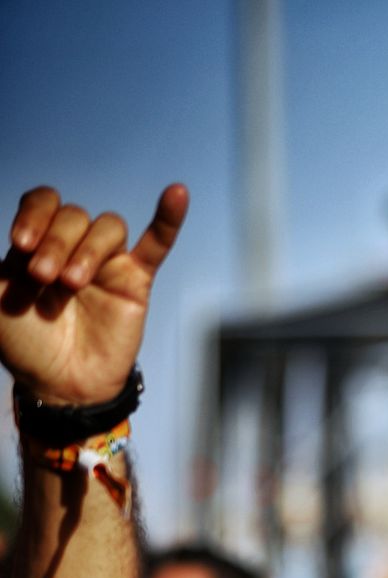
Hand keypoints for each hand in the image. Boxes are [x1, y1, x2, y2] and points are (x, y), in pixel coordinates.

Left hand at [1, 184, 187, 404]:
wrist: (59, 383)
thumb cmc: (24, 343)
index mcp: (39, 243)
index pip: (43, 201)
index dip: (34, 214)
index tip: (22, 244)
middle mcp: (73, 246)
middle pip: (74, 215)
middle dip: (56, 241)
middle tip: (44, 278)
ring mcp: (107, 263)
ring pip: (107, 227)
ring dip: (88, 249)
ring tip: (72, 283)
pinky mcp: (136, 281)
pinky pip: (157, 243)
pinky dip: (168, 218)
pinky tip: (176, 193)